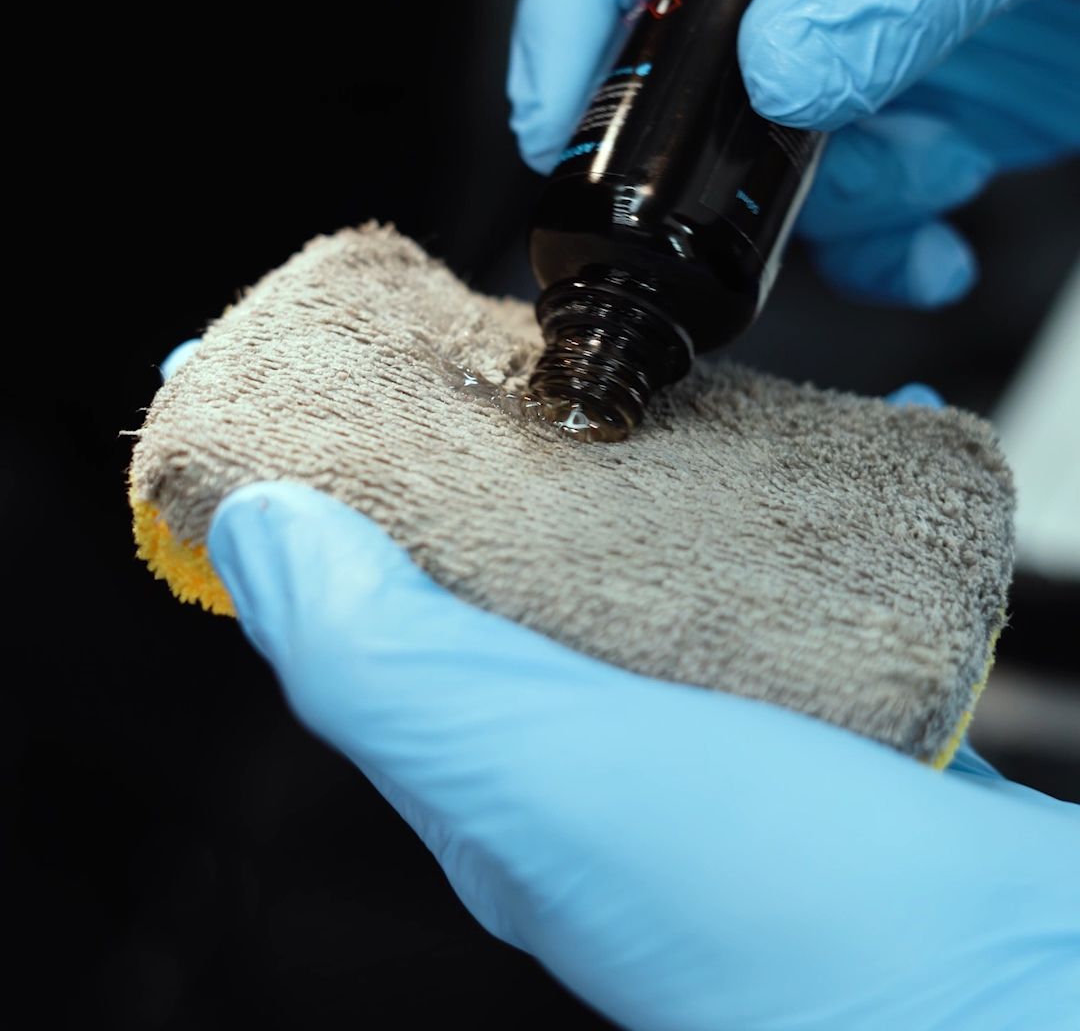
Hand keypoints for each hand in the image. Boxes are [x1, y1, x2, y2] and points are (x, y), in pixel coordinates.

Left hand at [202, 389, 1079, 1029]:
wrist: (1020, 989)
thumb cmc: (781, 915)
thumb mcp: (531, 768)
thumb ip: (386, 659)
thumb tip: (259, 536)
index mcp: (500, 770)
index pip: (378, 616)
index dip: (337, 503)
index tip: (329, 386)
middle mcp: (604, 751)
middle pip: (520, 570)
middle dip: (503, 456)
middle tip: (512, 352)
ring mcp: (726, 723)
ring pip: (655, 563)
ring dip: (645, 469)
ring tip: (657, 382)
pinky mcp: (841, 700)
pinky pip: (793, 575)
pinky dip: (793, 498)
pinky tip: (822, 446)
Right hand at [508, 0, 1079, 306]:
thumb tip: (781, 74)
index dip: (576, 0)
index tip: (549, 114)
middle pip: (700, 49)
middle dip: (708, 144)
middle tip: (724, 208)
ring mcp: (889, 27)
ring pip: (780, 146)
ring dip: (825, 204)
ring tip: (918, 187)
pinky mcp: (945, 105)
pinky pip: (866, 196)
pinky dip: (884, 248)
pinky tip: (935, 252)